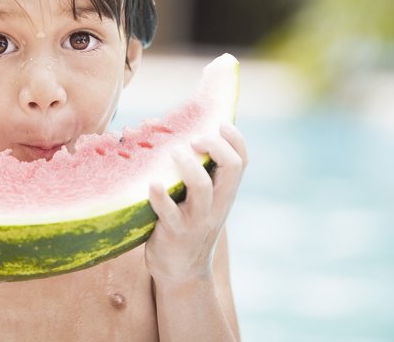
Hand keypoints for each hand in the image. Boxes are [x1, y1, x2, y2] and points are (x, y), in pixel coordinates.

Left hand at [145, 122, 247, 284]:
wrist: (181, 272)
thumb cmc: (186, 223)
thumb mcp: (201, 199)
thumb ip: (199, 171)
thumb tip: (173, 129)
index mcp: (224, 193)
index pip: (242, 161)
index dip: (235, 139)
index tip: (218, 123)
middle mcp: (216, 205)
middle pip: (231, 168)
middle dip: (215, 146)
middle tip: (193, 139)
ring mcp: (196, 220)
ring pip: (202, 188)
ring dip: (188, 166)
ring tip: (173, 153)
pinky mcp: (174, 233)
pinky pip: (169, 213)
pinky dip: (160, 197)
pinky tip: (151, 183)